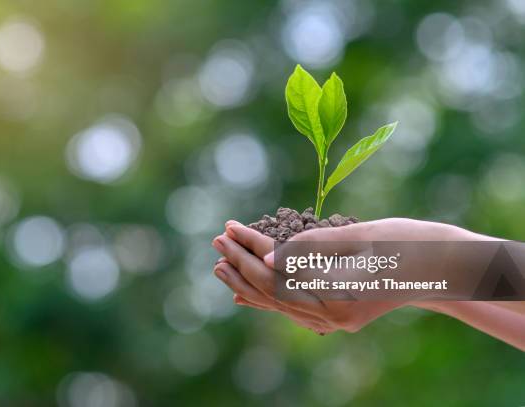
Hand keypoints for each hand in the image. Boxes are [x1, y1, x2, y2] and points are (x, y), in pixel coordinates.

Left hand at [211, 219, 430, 332]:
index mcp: (339, 293)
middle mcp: (334, 315)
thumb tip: (268, 257)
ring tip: (220, 264)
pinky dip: (268, 298)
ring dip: (248, 282)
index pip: (280, 269)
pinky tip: (245, 292)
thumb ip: (312, 247)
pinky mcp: (339, 316)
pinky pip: (293, 310)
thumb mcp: (360, 236)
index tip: (230, 226)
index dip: (252, 245)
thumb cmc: (407, 242)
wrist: (442, 267)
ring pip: (280, 303)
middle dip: (242, 263)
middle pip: (275, 290)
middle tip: (216, 240)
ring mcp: (336, 320)